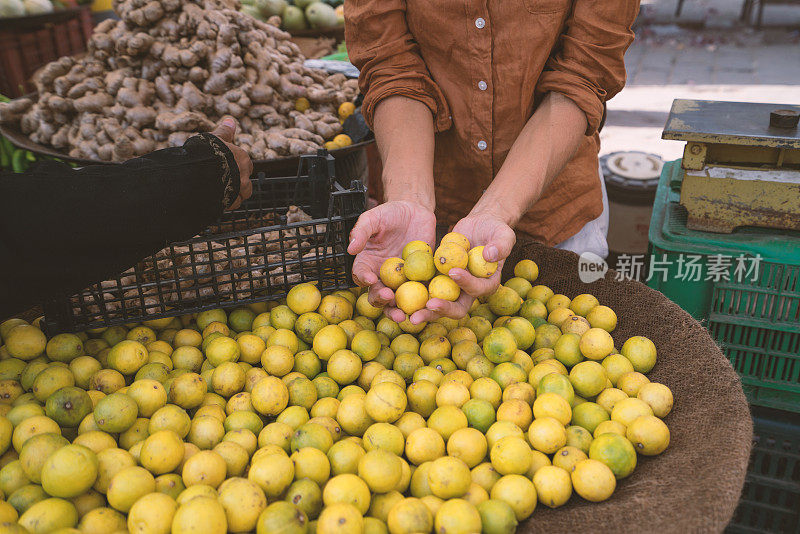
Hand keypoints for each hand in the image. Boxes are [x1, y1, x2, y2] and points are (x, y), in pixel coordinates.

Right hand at [211, 117, 252, 209]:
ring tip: (221, 191)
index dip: (236, 167)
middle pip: (246, 180)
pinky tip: (218, 199)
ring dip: (234, 193)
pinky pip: (233, 204)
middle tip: (224, 180)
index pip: (246, 164)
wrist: (196, 173)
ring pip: (242, 193)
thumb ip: (225, 131)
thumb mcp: (215, 138)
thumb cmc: (205, 153)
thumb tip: (230, 120)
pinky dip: (227, 202)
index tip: (226, 168)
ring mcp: (239, 189)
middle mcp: (244, 174)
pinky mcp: (231, 201)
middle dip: (238, 181)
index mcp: (242, 158)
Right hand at [347, 200, 435, 321]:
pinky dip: (422, 301)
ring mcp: (401, 280)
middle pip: (377, 293)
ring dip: (398, 309)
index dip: (363, 278)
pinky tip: (426, 305)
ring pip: (397, 300)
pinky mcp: (420, 279)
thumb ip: (362, 230)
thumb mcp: (374, 217)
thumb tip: (351, 248)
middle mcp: (382, 275)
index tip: (370, 279)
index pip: (361, 275)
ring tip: (403, 315)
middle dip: (381, 300)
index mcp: (367, 262)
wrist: (415, 212)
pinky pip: (420, 292)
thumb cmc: (390, 213)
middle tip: (389, 298)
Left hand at [409, 212, 514, 323]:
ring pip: (436, 303)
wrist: (478, 227)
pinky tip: (396, 294)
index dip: (466, 284)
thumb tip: (490, 255)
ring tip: (406, 313)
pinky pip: (423, 289)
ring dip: (422, 310)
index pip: (476, 290)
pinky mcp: (436, 280)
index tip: (453, 272)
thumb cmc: (495, 230)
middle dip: (440, 310)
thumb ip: (501, 245)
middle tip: (425, 308)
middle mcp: (468, 292)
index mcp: (486, 285)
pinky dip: (411, 293)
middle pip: (455, 308)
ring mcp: (451, 288)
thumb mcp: (504, 234)